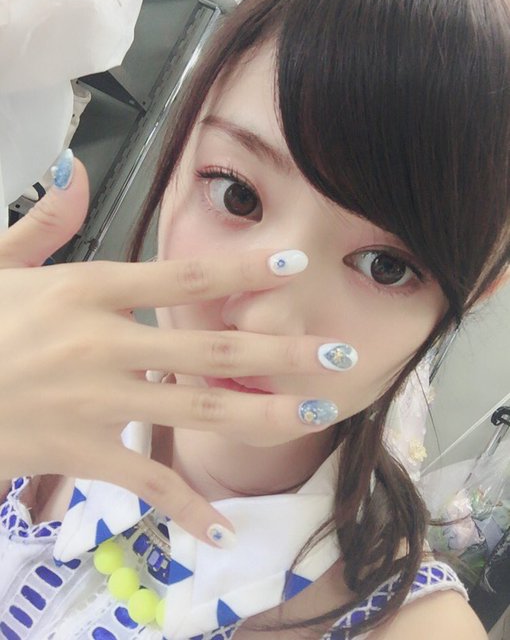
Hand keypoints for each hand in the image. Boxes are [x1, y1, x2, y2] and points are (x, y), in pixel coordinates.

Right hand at [0, 159, 340, 544]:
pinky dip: (184, 505)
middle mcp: (103, 342)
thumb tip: (75, 168)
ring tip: (314, 413)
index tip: (296, 262)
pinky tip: (220, 527)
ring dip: (261, 412)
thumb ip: (45, 220)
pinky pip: (142, 481)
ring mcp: (94, 400)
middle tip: (339, 353)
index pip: (182, 275)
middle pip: (210, 346)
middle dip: (280, 350)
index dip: (243, 267)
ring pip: (195, 408)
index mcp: (88, 289)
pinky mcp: (77, 451)